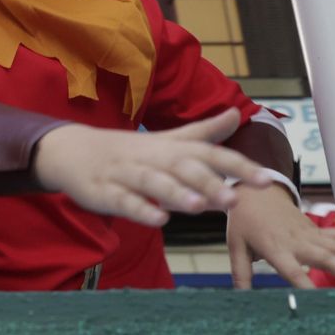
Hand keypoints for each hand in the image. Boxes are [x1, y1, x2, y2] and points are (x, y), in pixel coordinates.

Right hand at [33, 109, 280, 227]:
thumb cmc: (127, 150)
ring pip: (152, 182)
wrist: (70, 150)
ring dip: (175, 193)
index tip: (264, 180)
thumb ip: (203, 132)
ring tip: (199, 206)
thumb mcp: (166, 140)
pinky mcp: (103, 192)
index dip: (236, 166)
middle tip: (233, 198)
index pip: (208, 154)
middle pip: (181, 167)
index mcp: (169, 147)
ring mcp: (125, 174)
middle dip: (208, 182)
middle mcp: (150, 157)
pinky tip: (159, 220)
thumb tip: (236, 114)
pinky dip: (140, 210)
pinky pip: (123, 201)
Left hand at [228, 186, 334, 288]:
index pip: (293, 271)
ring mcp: (309, 234)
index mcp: (276, 248)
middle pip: (326, 258)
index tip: (321, 300)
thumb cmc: (243, 221)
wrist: (251, 193)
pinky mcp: (315, 229)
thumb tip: (239, 297)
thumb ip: (241, 273)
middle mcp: (297, 241)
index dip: (306, 285)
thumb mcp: (236, 247)